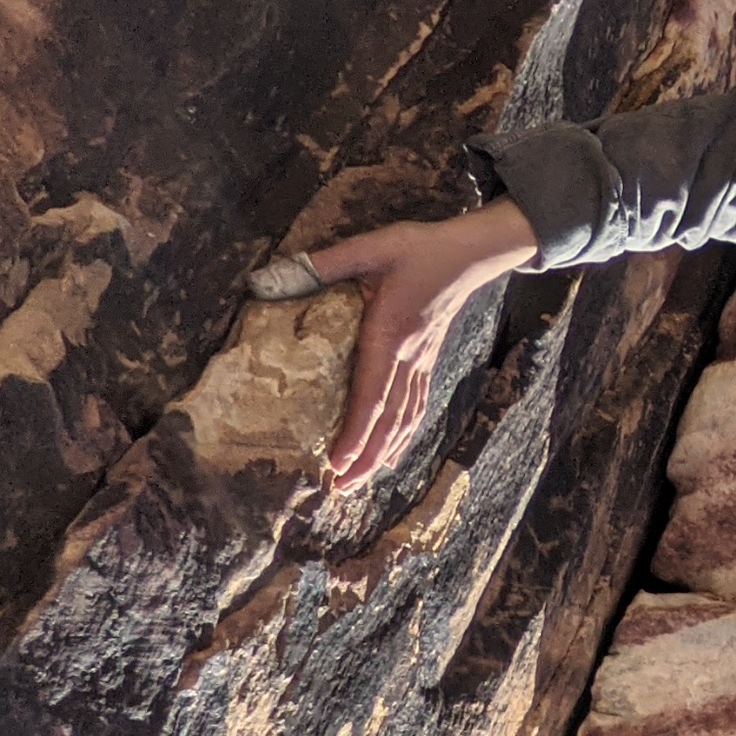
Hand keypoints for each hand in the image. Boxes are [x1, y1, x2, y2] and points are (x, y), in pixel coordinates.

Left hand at [309, 200, 538, 484]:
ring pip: (405, 421)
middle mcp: (409, 359)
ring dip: (384, 456)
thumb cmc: (419, 248)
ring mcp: (421, 365)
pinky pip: (416, 410)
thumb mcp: (371, 246)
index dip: (357, 432)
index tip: (339, 461)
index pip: (373, 394)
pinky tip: (392, 455)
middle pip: (390, 421)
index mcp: (391, 334)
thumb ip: (323, 263)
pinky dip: (403, 438)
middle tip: (342, 489)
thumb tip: (267, 278)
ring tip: (361, 483)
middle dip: (367, 459)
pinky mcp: (427, 365)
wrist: (469, 255)